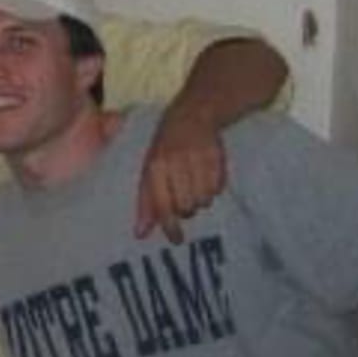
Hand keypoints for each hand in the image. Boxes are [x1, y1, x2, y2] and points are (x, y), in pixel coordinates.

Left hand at [135, 101, 225, 242]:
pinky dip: (213, 188)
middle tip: (184, 196)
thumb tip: (140, 234)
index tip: (176, 239)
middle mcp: (175, 164)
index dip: (168, 225)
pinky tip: (206, 174)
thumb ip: (146, 203)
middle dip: (185, 208)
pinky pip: (217, 190)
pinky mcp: (217, 160)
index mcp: (155, 166)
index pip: (162, 204)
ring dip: (200, 199)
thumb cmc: (165, 150)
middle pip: (185, 207)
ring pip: (203, 201)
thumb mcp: (149, 171)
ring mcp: (197, 161)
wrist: (192, 117)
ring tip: (194, 182)